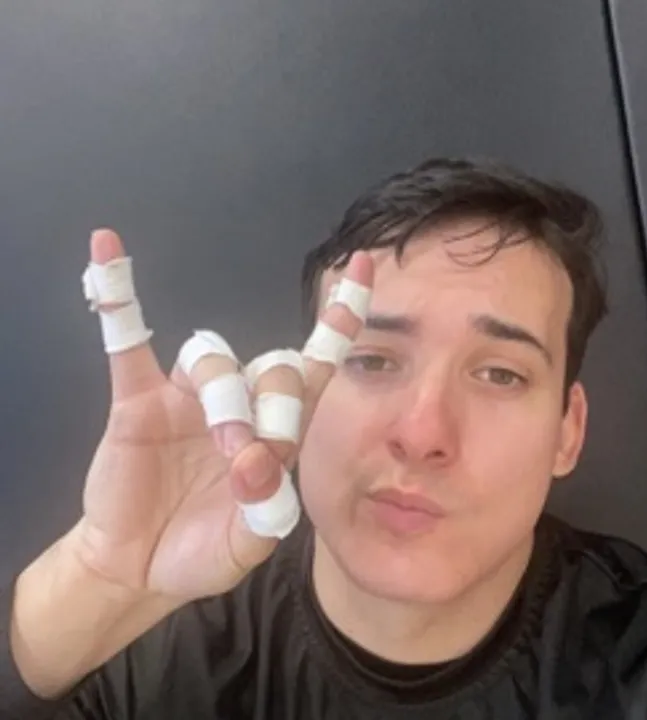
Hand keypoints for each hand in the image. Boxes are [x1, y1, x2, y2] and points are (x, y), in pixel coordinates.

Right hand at [70, 228, 372, 600]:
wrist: (140, 567)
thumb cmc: (202, 550)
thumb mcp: (248, 544)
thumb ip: (263, 510)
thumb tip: (255, 462)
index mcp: (276, 432)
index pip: (316, 364)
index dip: (340, 319)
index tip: (362, 267)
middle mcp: (239, 403)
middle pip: (273, 368)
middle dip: (274, 410)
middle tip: (251, 464)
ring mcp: (187, 397)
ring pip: (215, 360)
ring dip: (225, 400)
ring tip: (227, 450)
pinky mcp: (137, 401)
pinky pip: (127, 342)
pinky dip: (118, 299)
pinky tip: (107, 249)